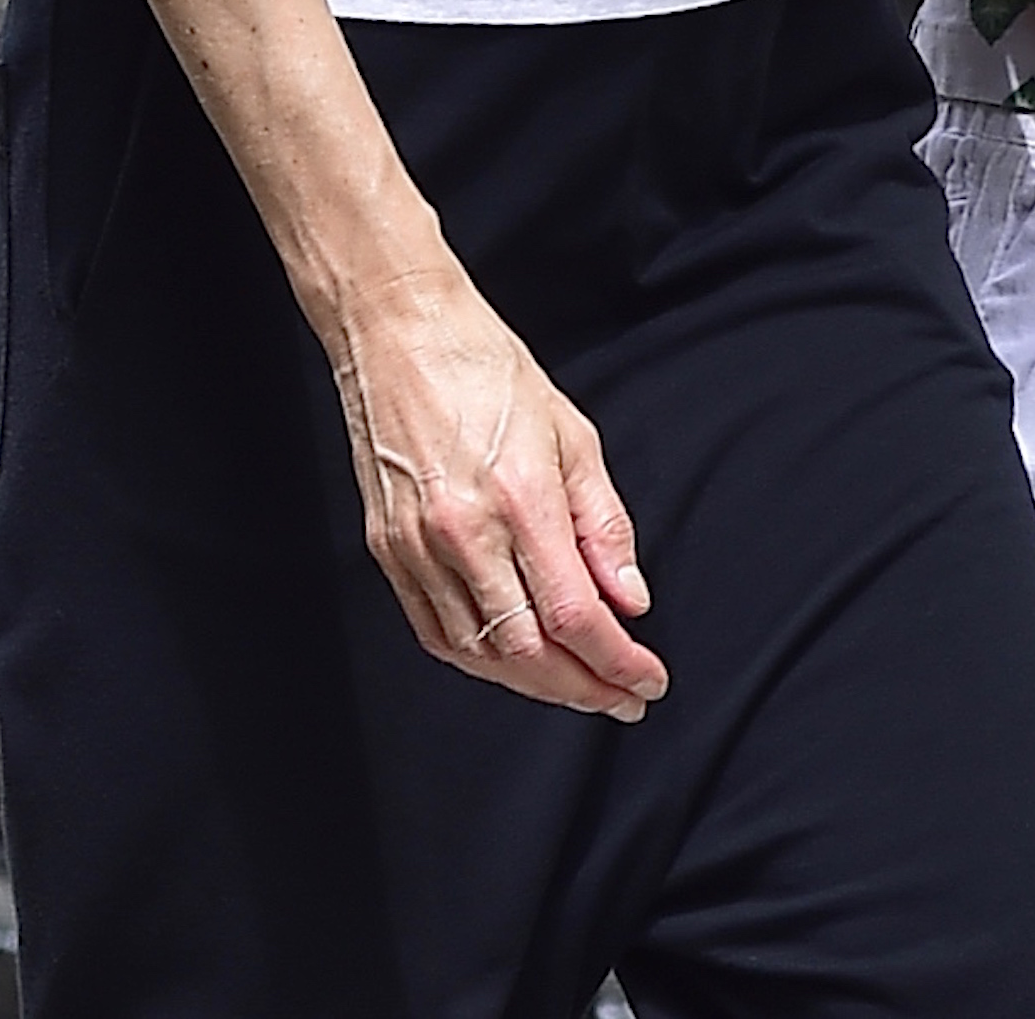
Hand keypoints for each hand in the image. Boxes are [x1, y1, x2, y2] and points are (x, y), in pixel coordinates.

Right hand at [328, 267, 668, 714]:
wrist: (401, 336)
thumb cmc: (489, 371)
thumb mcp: (572, 433)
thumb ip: (603, 523)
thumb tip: (630, 599)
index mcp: (521, 498)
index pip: (577, 615)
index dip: (617, 662)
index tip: (648, 680)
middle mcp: (464, 534)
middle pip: (529, 651)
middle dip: (585, 688)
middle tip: (624, 699)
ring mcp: (417, 549)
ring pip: (480, 655)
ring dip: (536, 685)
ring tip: (580, 687)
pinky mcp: (387, 553)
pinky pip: (436, 634)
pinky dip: (482, 662)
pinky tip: (515, 663)